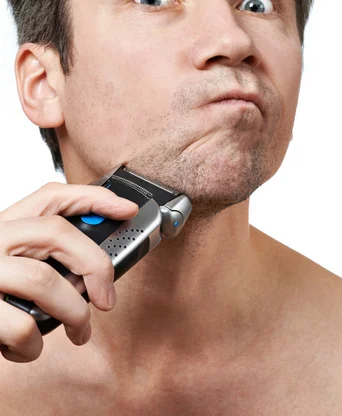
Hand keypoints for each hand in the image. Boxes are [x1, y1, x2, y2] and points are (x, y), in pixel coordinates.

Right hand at [0, 181, 137, 362]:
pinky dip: (35, 346)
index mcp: (2, 225)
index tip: (126, 208)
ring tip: (79, 331)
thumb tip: (95, 268)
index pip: (51, 196)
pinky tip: (27, 348)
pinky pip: (22, 327)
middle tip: (108, 297)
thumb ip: (41, 254)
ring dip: (74, 313)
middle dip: (95, 264)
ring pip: (45, 281)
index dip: (93, 198)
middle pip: (57, 233)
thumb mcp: (8, 259)